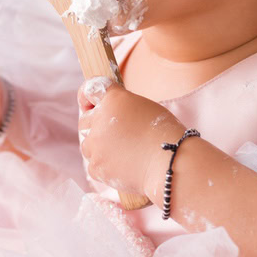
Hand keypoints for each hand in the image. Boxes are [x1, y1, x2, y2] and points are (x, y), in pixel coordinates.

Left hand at [78, 78, 186, 196]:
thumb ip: (120, 107)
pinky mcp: (96, 166)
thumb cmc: (165, 134)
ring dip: (100, 147)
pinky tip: (124, 165)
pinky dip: (106, 166)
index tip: (90, 103)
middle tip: (118, 134)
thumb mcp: (144, 107)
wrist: (170, 163)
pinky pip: (94, 164)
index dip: (87, 97)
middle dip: (96, 126)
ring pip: (88, 145)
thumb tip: (107, 116)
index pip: (89, 89)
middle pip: (85, 120)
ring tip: (124, 152)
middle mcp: (99, 119)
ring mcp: (95, 144)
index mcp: (112, 99)